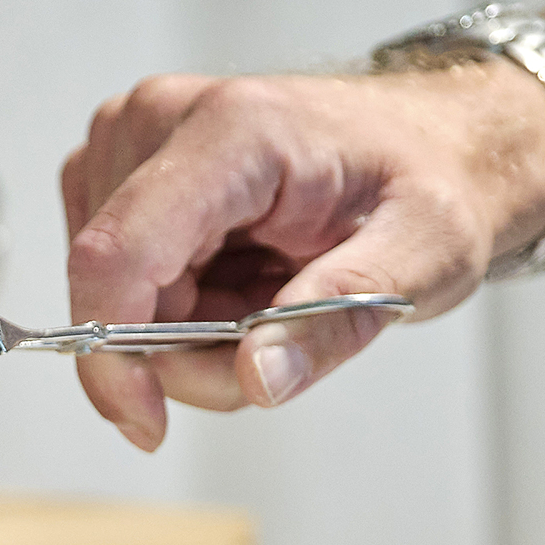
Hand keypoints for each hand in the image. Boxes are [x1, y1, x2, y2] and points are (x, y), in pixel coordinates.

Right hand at [59, 66, 544, 448]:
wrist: (432, 138)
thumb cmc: (427, 181)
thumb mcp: (424, 256)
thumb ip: (338, 317)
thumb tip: (258, 377)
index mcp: (231, 130)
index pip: (117, 256)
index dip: (113, 357)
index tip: (149, 424)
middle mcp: (159, 121)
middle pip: (118, 292)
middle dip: (190, 352)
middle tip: (286, 339)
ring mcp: (131, 141)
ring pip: (117, 297)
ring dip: (192, 332)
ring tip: (276, 294)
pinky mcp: (122, 169)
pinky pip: (123, 282)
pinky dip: (183, 308)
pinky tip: (245, 279)